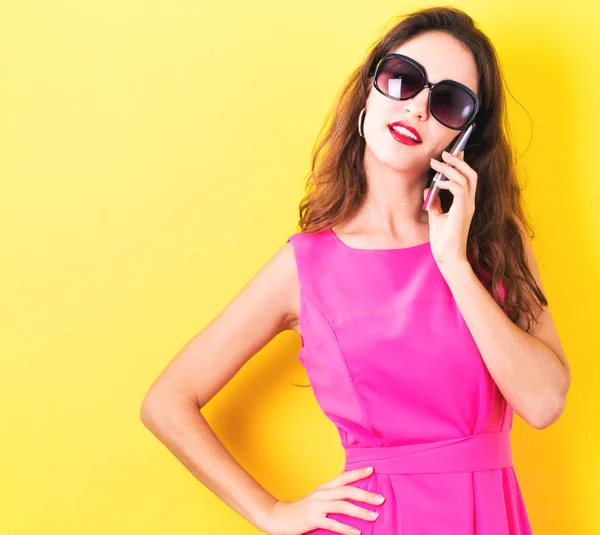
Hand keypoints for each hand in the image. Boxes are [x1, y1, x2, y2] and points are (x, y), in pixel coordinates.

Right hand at [260, 466, 384, 534]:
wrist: (277, 516)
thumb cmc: (299, 509)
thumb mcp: (316, 499)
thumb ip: (331, 497)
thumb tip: (351, 500)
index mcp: (323, 488)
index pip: (343, 477)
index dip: (357, 473)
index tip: (372, 469)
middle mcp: (321, 494)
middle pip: (347, 490)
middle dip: (365, 494)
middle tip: (381, 499)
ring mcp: (316, 506)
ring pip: (342, 506)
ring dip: (360, 511)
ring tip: (374, 515)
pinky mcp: (312, 519)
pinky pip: (332, 523)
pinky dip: (346, 528)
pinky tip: (356, 532)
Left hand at [423, 150, 477, 269]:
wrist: (448, 258)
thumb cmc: (443, 241)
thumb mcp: (436, 217)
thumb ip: (434, 202)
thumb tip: (429, 189)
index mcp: (465, 204)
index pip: (468, 178)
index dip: (461, 164)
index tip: (453, 152)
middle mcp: (469, 203)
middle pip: (471, 174)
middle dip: (458, 161)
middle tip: (444, 154)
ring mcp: (467, 207)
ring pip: (466, 179)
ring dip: (451, 168)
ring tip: (437, 163)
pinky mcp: (462, 212)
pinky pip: (459, 190)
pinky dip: (449, 183)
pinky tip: (438, 183)